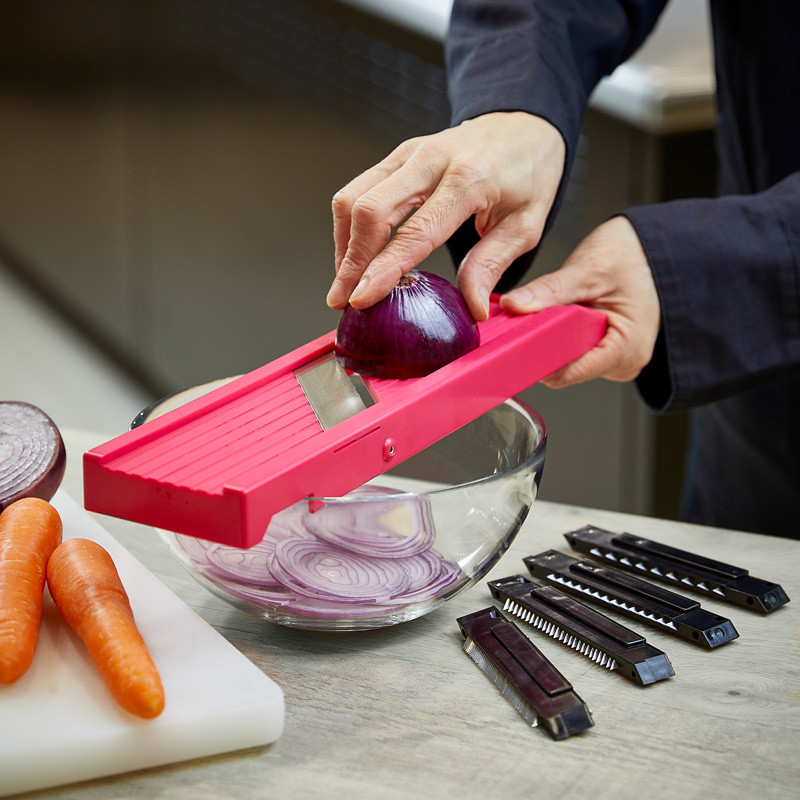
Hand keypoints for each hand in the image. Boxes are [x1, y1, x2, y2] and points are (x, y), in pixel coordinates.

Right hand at [327, 111, 565, 320]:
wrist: (524, 124)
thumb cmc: (528, 175)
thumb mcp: (525, 226)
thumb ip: (491, 265)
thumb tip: (472, 308)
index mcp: (469, 179)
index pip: (414, 232)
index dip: (382, 270)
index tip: (361, 299)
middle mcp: (431, 160)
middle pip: (368, 210)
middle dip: (350, 261)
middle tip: (343, 299)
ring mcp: (409, 153)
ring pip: (352, 197)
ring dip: (343, 244)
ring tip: (346, 282)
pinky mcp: (397, 156)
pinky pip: (358, 189)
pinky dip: (350, 227)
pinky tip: (356, 255)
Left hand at [501, 216, 660, 385]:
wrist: (658, 249)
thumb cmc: (635, 257)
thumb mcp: (589, 269)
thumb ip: (549, 290)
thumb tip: (514, 305)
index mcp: (625, 349)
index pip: (565, 373)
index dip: (535, 357)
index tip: (512, 340)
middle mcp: (623, 363)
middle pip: (563, 369)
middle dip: (542, 345)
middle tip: (533, 315)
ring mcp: (615, 360)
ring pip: (565, 361)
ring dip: (551, 339)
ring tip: (557, 310)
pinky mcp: (606, 352)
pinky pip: (573, 352)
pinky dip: (560, 336)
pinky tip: (563, 316)